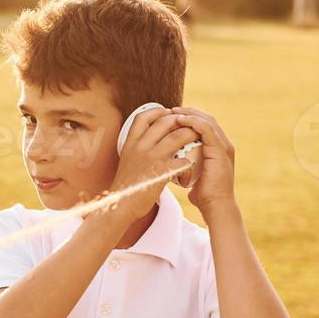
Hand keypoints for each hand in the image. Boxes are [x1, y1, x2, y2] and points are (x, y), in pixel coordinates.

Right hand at [92, 107, 201, 223]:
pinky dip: (190, 164)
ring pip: (178, 137)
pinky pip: (183, 161)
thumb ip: (138, 148)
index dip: (158, 111)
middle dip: (181, 121)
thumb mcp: (127, 160)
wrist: (120, 206)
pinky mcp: (162, 173)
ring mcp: (152, 159)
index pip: (143, 117)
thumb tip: (151, 139)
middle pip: (165, 122)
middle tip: (190, 125)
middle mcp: (141, 147)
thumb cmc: (126, 185)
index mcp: (130, 143)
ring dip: (191, 135)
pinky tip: (190, 168)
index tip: (168, 113)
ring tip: (198, 139)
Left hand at [171, 107, 236, 212]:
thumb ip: (186, 167)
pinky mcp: (221, 151)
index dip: (189, 118)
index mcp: (217, 148)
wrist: (215, 206)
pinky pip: (208, 130)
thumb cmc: (203, 195)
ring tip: (174, 112)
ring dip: (190, 114)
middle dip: (189, 112)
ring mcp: (224, 146)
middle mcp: (223, 144)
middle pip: (207, 119)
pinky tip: (182, 120)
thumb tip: (173, 166)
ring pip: (207, 121)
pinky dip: (194, 122)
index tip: (172, 116)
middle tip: (172, 109)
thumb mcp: (192, 175)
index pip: (204, 125)